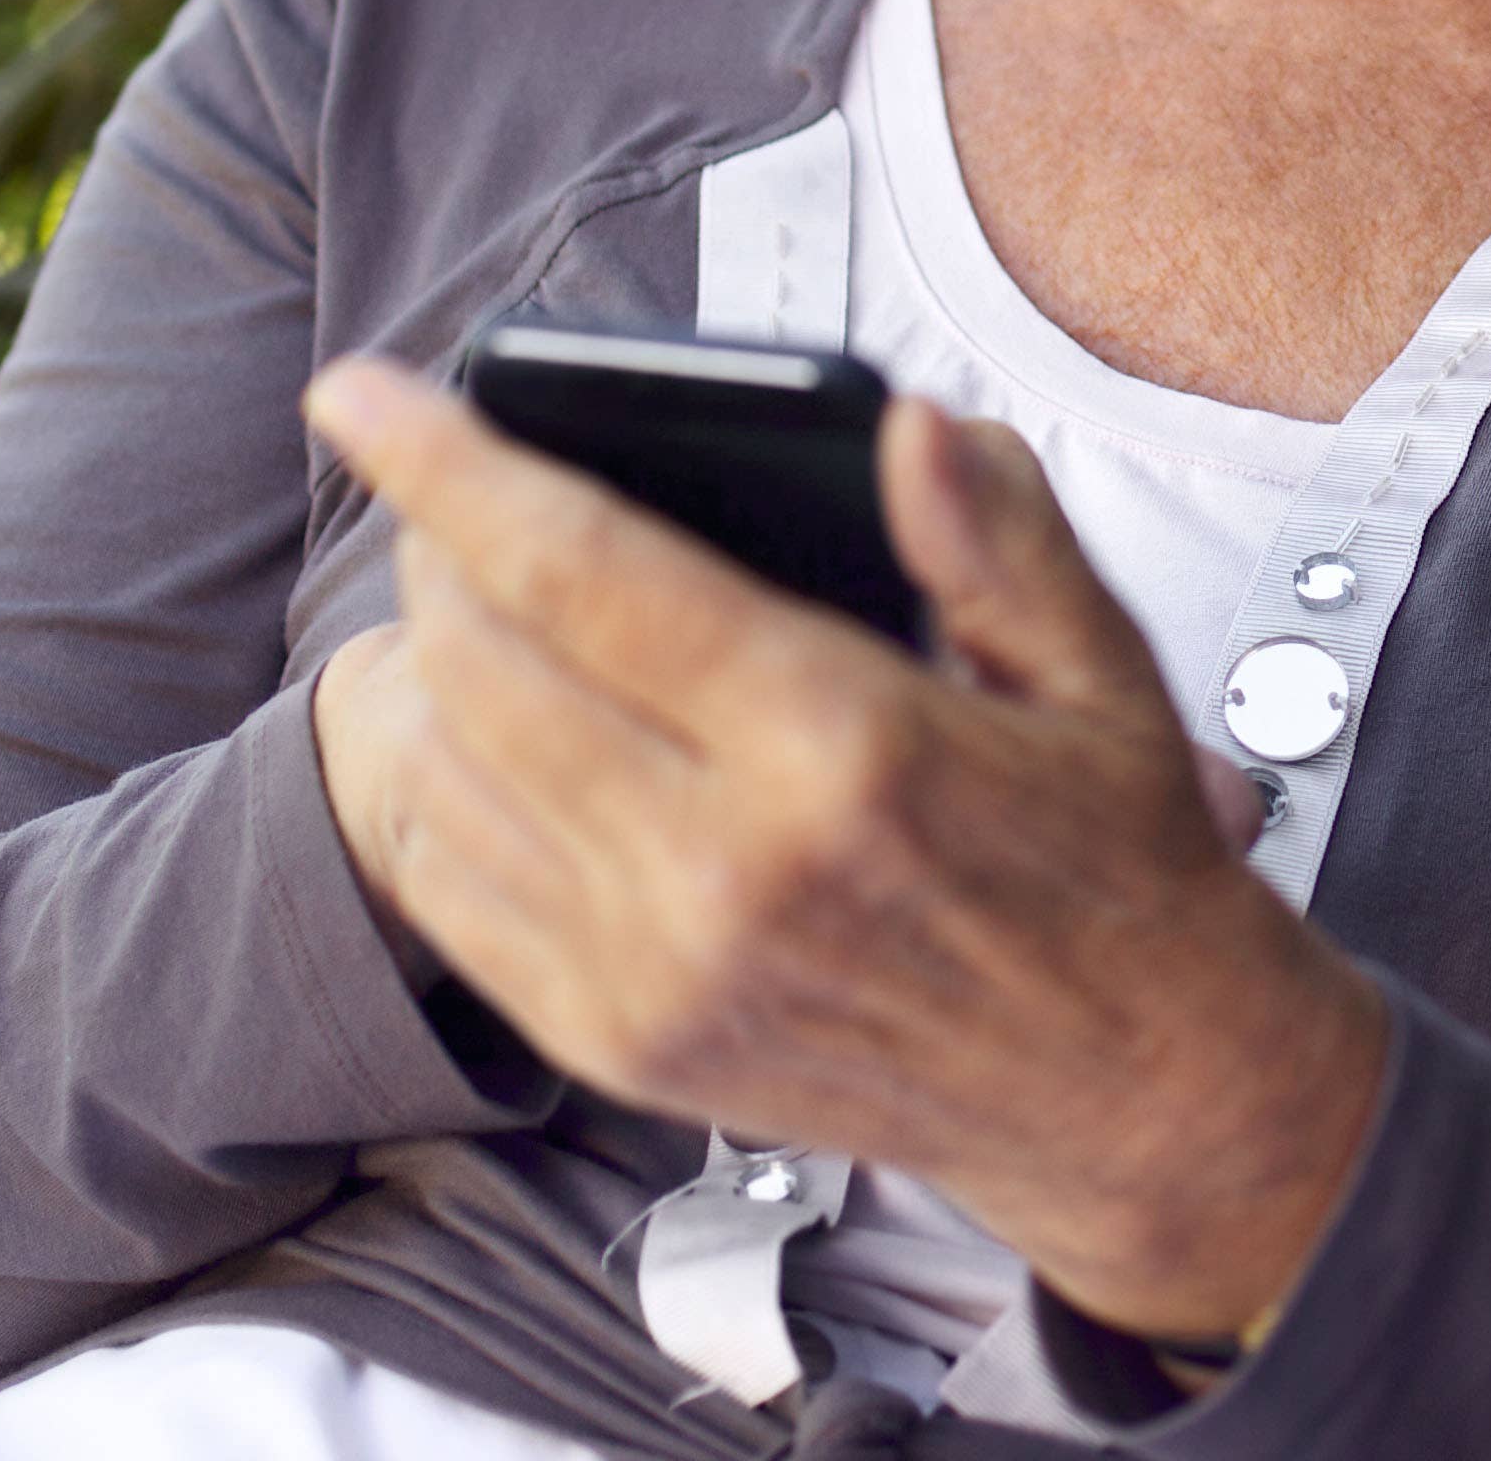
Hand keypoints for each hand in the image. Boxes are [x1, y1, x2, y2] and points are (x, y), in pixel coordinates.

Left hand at [298, 356, 1386, 1346]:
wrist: (1129, 1096)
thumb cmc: (1111, 871)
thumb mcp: (1102, 672)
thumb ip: (998, 535)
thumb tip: (906, 428)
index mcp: (845, 749)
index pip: (582, 573)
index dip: (452, 468)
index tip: (362, 394)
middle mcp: (727, 871)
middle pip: (478, 662)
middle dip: (432, 546)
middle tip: (456, 491)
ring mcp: (657, 973)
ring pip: (440, 773)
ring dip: (427, 664)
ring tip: (479, 604)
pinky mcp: (622, 1047)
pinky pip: (453, 891)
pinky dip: (439, 787)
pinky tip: (495, 734)